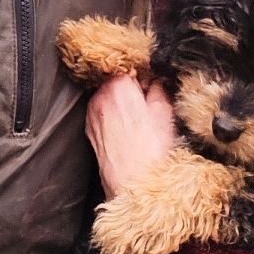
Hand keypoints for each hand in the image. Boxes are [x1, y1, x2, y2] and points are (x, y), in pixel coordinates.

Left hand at [85, 75, 176, 198]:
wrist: (134, 188)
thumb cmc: (152, 154)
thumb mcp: (164, 114)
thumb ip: (159, 89)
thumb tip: (158, 80)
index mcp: (118, 85)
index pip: (129, 66)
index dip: (145, 74)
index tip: (154, 83)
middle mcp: (100, 96)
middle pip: (116, 80)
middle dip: (132, 88)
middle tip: (149, 104)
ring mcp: (92, 113)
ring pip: (108, 97)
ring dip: (121, 102)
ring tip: (139, 121)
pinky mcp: (89, 130)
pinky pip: (102, 114)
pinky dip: (112, 117)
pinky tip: (127, 131)